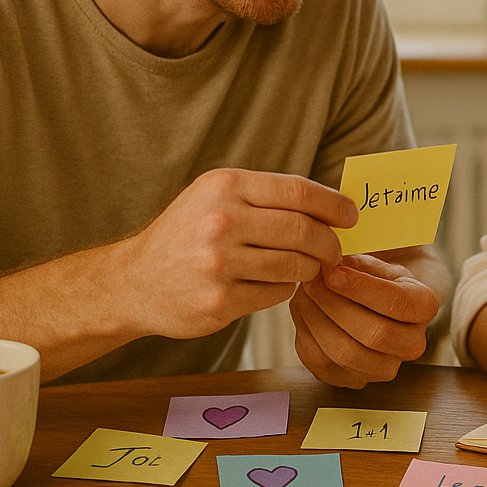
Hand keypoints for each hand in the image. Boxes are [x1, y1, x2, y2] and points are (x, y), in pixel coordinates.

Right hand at [119, 168, 355, 339]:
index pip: (298, 192)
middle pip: (303, 231)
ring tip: (309, 268)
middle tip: (336, 252)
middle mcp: (221, 220)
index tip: (352, 216)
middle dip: (330, 243)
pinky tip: (275, 284)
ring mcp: (218, 263)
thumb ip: (266, 196)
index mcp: (225, 186)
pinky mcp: (220, 300)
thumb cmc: (187, 233)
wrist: (134, 281)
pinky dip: (286, 289)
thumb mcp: (216, 196)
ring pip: (295, 266)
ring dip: (311, 269)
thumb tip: (331, 203)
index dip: (334, 205)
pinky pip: (277, 293)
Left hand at [290, 253, 439, 387]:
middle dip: (334, 305)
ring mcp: (385, 368)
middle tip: (311, 282)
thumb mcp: (374, 263)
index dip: (360, 288)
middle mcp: (412, 344)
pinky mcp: (355, 380)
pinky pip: (324, 364)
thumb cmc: (374, 278)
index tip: (331, 272)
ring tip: (303, 295)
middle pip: (374, 334)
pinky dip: (307, 336)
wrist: (372, 304)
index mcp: (424, 307)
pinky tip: (304, 313)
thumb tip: (326, 269)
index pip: (396, 302)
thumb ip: (355, 265)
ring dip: (316, 321)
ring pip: (346, 353)